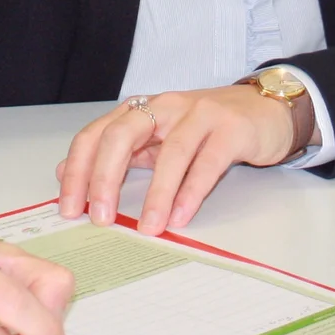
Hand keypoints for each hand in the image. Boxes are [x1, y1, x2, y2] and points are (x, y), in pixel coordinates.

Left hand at [56, 87, 298, 236]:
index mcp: (141, 110)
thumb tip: (69, 173)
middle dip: (104, 178)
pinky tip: (180, 216)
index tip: (69, 207)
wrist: (265, 109)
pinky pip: (207, 163)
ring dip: (155, 194)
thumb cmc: (208, 128)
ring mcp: (200, 114)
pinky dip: (191, 192)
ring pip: (169, 153)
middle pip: (121, 136)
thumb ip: (121, 155)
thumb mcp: (158, 139)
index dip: (79, 170)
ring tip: (148, 228)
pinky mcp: (231, 129)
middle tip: (98, 218)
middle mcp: (165, 106)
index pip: (96, 134)